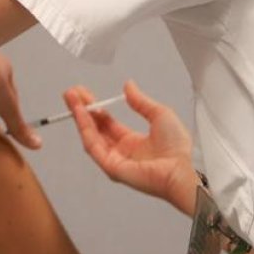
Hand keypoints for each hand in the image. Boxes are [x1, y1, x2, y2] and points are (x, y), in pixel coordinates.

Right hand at [67, 80, 198, 215]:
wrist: (182, 167)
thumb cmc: (178, 148)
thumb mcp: (159, 114)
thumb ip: (140, 102)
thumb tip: (128, 86)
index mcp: (133, 142)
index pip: (107, 123)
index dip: (95, 107)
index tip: (84, 94)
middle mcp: (121, 152)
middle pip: (95, 128)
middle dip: (82, 110)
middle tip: (71, 93)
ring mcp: (115, 160)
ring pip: (91, 136)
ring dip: (80, 116)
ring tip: (72, 99)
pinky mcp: (111, 167)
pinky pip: (93, 146)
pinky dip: (85, 128)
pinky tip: (81, 113)